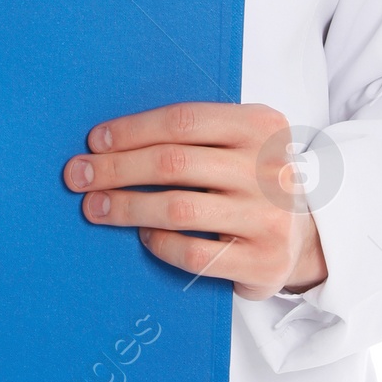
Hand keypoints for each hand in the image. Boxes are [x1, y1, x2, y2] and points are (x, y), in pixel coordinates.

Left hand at [62, 102, 327, 299]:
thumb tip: (109, 142)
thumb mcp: (237, 143)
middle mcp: (269, 168)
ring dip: (126, 207)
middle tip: (77, 176)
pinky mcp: (263, 261)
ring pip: (178, 208)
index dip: (132, 130)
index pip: (184, 120)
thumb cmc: (251, 182)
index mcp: (261, 125)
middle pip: (174, 163)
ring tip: (94, 207)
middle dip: (116, 169)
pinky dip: (160, 243)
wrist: (304, 237)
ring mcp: (269, 217)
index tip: (94, 142)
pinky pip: (194, 254)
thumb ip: (191, 136)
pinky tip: (143, 236)